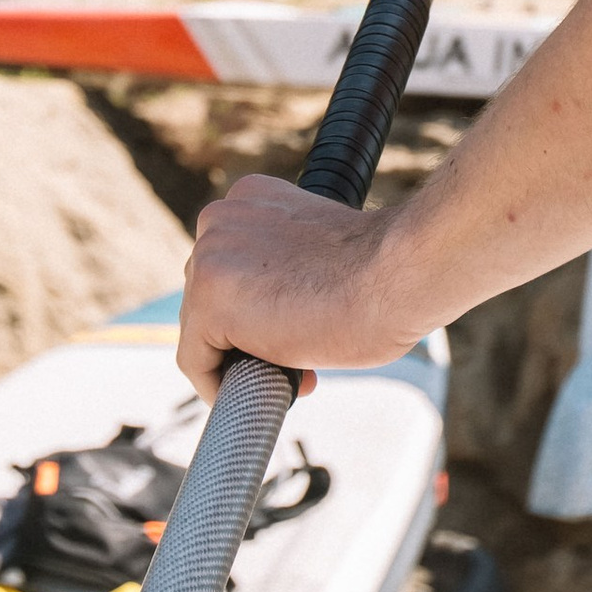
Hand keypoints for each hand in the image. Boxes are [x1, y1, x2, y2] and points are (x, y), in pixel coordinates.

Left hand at [178, 176, 408, 400]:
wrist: (396, 275)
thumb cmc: (381, 271)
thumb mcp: (322, 252)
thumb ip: (287, 268)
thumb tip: (274, 314)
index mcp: (251, 198)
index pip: (230, 267)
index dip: (258, 311)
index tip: (297, 332)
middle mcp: (221, 219)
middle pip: (210, 298)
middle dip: (248, 336)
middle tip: (302, 360)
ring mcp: (209, 258)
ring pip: (201, 330)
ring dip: (240, 359)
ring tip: (294, 372)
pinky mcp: (209, 301)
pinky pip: (195, 360)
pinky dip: (217, 385)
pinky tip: (256, 393)